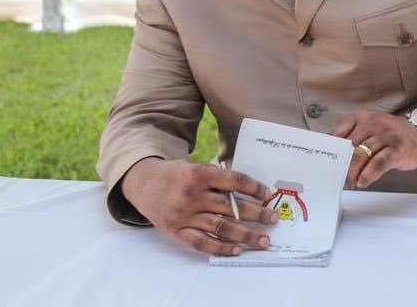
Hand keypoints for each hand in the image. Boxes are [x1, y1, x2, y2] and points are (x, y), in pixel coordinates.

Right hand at [121, 158, 278, 255]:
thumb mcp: (195, 166)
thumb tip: (248, 191)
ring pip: (221, 227)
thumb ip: (217, 177)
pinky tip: (237, 249)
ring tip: (263, 240)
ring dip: (245, 235)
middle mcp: (191, 196)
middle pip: (231, 207)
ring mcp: (184, 215)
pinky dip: (221, 248)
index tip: (268, 194)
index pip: (233, 181)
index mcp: (198, 174)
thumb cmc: (176, 174)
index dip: (253, 187)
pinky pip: (202, 243)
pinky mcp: (177, 231)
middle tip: (273, 219)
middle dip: (256, 213)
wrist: (143, 183)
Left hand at [329, 110, 416, 189]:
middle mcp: (373, 124)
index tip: (324, 161)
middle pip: (349, 146)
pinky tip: (363, 181)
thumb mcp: (370, 128)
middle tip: (335, 177)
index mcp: (362, 117)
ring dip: (352, 171)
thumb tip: (333, 154)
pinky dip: (369, 174)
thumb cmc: (391, 135)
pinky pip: (379, 163)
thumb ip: (353, 137)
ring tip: (348, 182)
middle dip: (341, 164)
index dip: (330, 148)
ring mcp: (385, 136)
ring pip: (362, 155)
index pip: (340, 131)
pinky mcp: (397, 149)